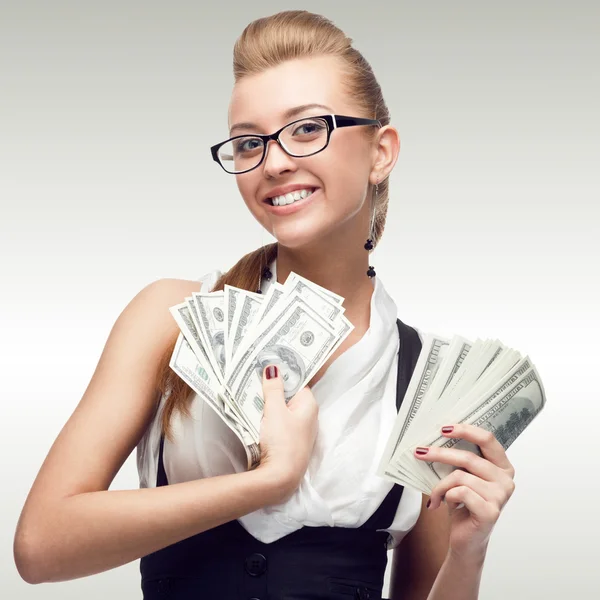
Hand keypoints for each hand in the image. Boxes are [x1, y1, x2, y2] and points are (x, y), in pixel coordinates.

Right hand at [257, 364, 318, 501]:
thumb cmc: (282, 441)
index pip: (298, 382)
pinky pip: (280, 424)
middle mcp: (309, 417)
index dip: (283, 374)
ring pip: (283, 411)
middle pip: (289, 397)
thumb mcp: (275, 410)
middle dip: (274, 390)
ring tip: (252, 396)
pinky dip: (270, 420)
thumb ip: (274, 388)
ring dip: (269, 406)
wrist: (280, 478)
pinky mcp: (291, 443)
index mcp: (309, 405)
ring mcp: (300, 432)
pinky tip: (257, 418)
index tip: (267, 365)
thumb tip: (274, 367)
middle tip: (255, 379)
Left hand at [414, 423, 515, 561]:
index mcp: (502, 466)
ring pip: (460, 476)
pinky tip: (445, 505)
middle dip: (440, 454)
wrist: (467, 539)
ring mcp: (501, 496)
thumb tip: (436, 437)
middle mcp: (506, 479)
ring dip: (440, 485)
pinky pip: (460, 492)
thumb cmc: (464, 504)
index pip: (487, 439)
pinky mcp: (491, 512)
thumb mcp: (463, 476)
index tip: (443, 429)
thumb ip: (460, 459)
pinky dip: (445, 496)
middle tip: (420, 452)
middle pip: (469, 457)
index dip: (465, 430)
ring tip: (435, 495)